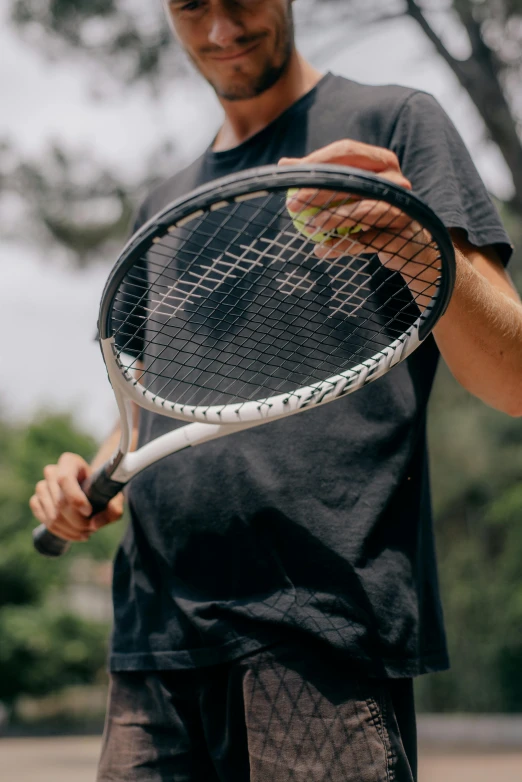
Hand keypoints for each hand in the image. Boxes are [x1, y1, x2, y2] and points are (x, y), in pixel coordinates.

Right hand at [29, 452, 123, 541]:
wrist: (90, 491)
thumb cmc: (101, 490)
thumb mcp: (114, 496)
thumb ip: (114, 507)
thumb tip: (95, 523)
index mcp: (69, 461)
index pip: (64, 479)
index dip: (75, 498)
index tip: (89, 511)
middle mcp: (52, 471)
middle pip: (60, 502)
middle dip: (78, 521)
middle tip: (93, 527)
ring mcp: (41, 487)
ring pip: (52, 515)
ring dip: (71, 529)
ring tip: (86, 531)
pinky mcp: (35, 501)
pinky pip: (45, 521)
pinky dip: (61, 532)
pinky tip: (74, 533)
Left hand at [280, 140, 439, 302]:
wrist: (411, 246)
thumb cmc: (373, 214)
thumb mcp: (349, 192)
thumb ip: (322, 178)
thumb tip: (284, 165)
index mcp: (383, 161)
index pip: (347, 151)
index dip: (317, 161)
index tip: (290, 175)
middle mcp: (396, 180)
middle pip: (353, 179)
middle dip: (318, 191)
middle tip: (292, 204)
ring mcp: (403, 207)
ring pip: (363, 210)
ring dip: (332, 219)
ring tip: (308, 227)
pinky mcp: (403, 234)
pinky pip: (368, 240)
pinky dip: (342, 246)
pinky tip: (321, 251)